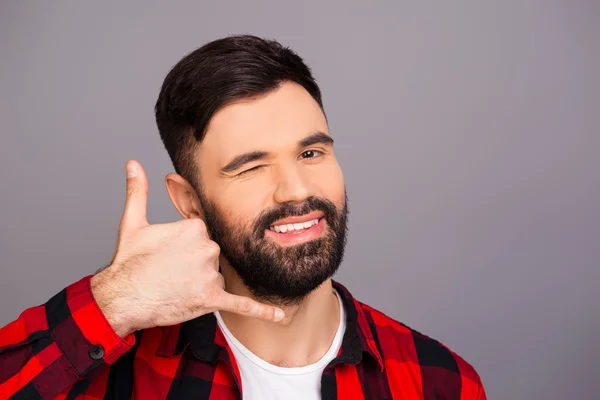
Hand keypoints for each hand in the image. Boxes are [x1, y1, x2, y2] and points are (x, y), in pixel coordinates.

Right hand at [90, 160, 283, 336]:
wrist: (121, 298)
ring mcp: (210, 274)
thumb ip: (138, 191)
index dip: (186, 244)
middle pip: (211, 253)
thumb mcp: (133, 222)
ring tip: (175, 286)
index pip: (203, 233)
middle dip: (194, 263)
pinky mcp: (211, 299)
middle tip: (170, 270)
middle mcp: (208, 248)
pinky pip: (241, 304)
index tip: (172, 252)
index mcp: (195, 228)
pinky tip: (279, 315)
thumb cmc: (128, 262)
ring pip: (216, 275)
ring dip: (201, 282)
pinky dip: (261, 310)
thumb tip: (133, 163)